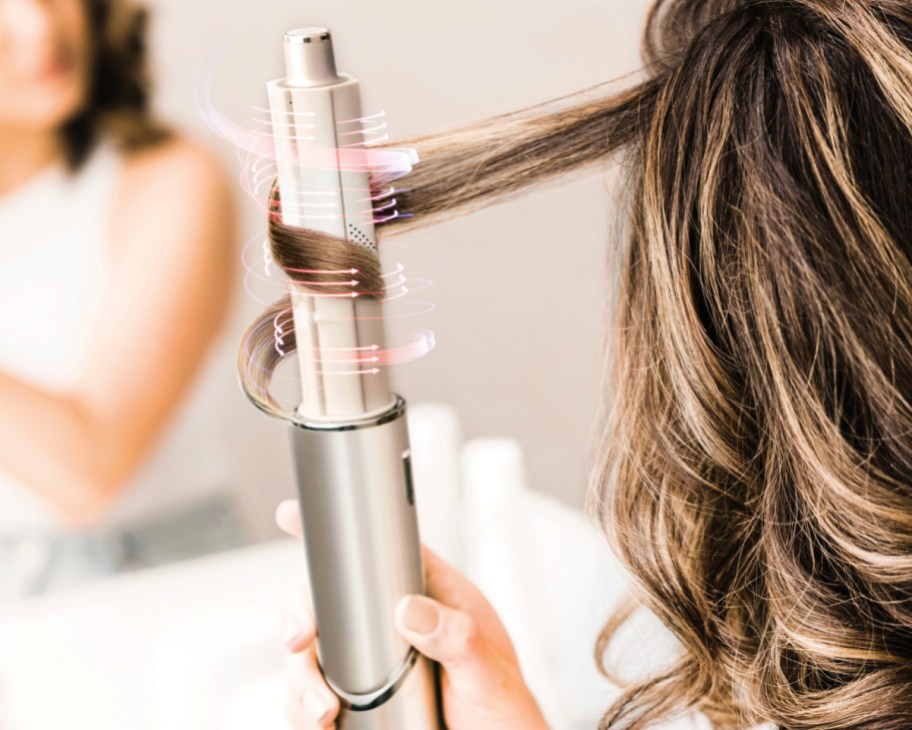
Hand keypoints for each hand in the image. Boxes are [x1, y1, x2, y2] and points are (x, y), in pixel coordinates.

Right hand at [275, 499, 548, 729]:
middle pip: (327, 601)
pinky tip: (318, 724)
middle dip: (300, 616)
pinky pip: (311, 699)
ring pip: (311, 655)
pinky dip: (302, 710)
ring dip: (300, 680)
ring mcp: (370, 665)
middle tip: (299, 639)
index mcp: (428, 596)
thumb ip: (458, 636)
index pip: (378, 551)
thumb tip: (411, 608)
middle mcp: (391, 625)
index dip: (335, 533)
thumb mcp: (487, 669)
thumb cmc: (504, 706)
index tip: (290, 516)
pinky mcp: (357, 704)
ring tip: (322, 712)